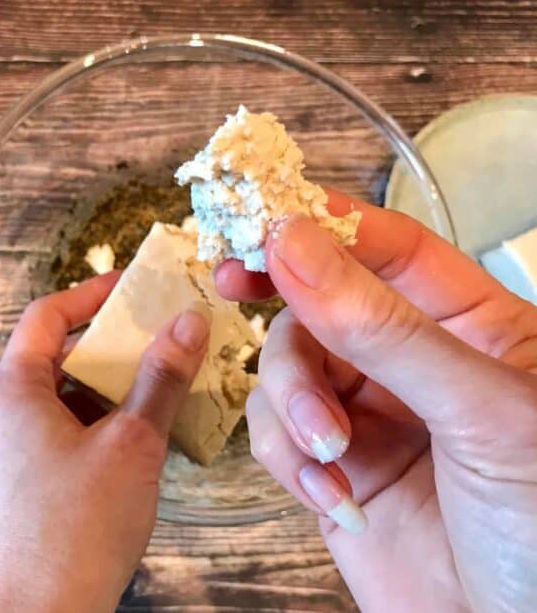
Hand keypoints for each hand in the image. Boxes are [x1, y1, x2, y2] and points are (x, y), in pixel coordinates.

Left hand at [0, 272, 209, 612]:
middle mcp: (9, 413)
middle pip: (64, 356)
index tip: (135, 286)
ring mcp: (18, 451)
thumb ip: (161, 379)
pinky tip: (147, 436)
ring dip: (119, 388)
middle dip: (117, 344)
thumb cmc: (73, 529)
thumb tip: (189, 321)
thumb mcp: (130, 443)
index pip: (47, 315)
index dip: (91, 294)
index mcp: (16, 389)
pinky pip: (73, 432)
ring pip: (72, 397)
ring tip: (169, 385)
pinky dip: (109, 423)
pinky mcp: (33, 483)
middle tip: (167, 337)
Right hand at [216, 191, 536, 612]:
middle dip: (285, 307)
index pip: (389, 248)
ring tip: (326, 449)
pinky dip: (288, 459)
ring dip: (291, 403)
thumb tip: (294, 244)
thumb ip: (384, 327)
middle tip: (233, 280)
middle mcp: (411, 361)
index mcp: (469, 327)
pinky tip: (330, 495)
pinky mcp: (329, 466)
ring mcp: (366, 412)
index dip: (326, 225)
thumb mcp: (482, 412)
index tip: (264, 221)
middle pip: (321, 303)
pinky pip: (276, 434)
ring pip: (288, 367)